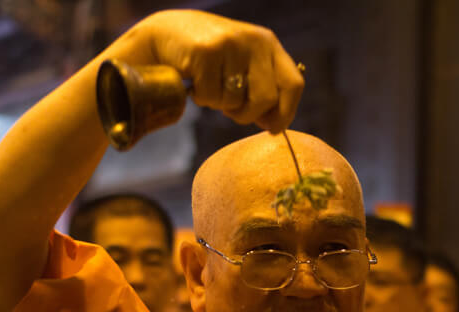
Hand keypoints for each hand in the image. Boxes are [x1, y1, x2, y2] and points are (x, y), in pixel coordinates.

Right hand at [141, 10, 303, 131]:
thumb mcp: (241, 67)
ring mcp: (231, 44)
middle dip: (246, 115)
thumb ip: (260, 89)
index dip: (285, 112)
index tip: (271, 129)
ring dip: (218, 104)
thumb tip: (275, 127)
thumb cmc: (207, 60)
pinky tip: (194, 81)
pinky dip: (201, 98)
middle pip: (266, 99)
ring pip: (235, 101)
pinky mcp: (206, 51)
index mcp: (268, 44)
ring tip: (208, 86)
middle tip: (229, 110)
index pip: (293, 84)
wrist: (165, 35)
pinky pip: (210, 96)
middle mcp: (255, 41)